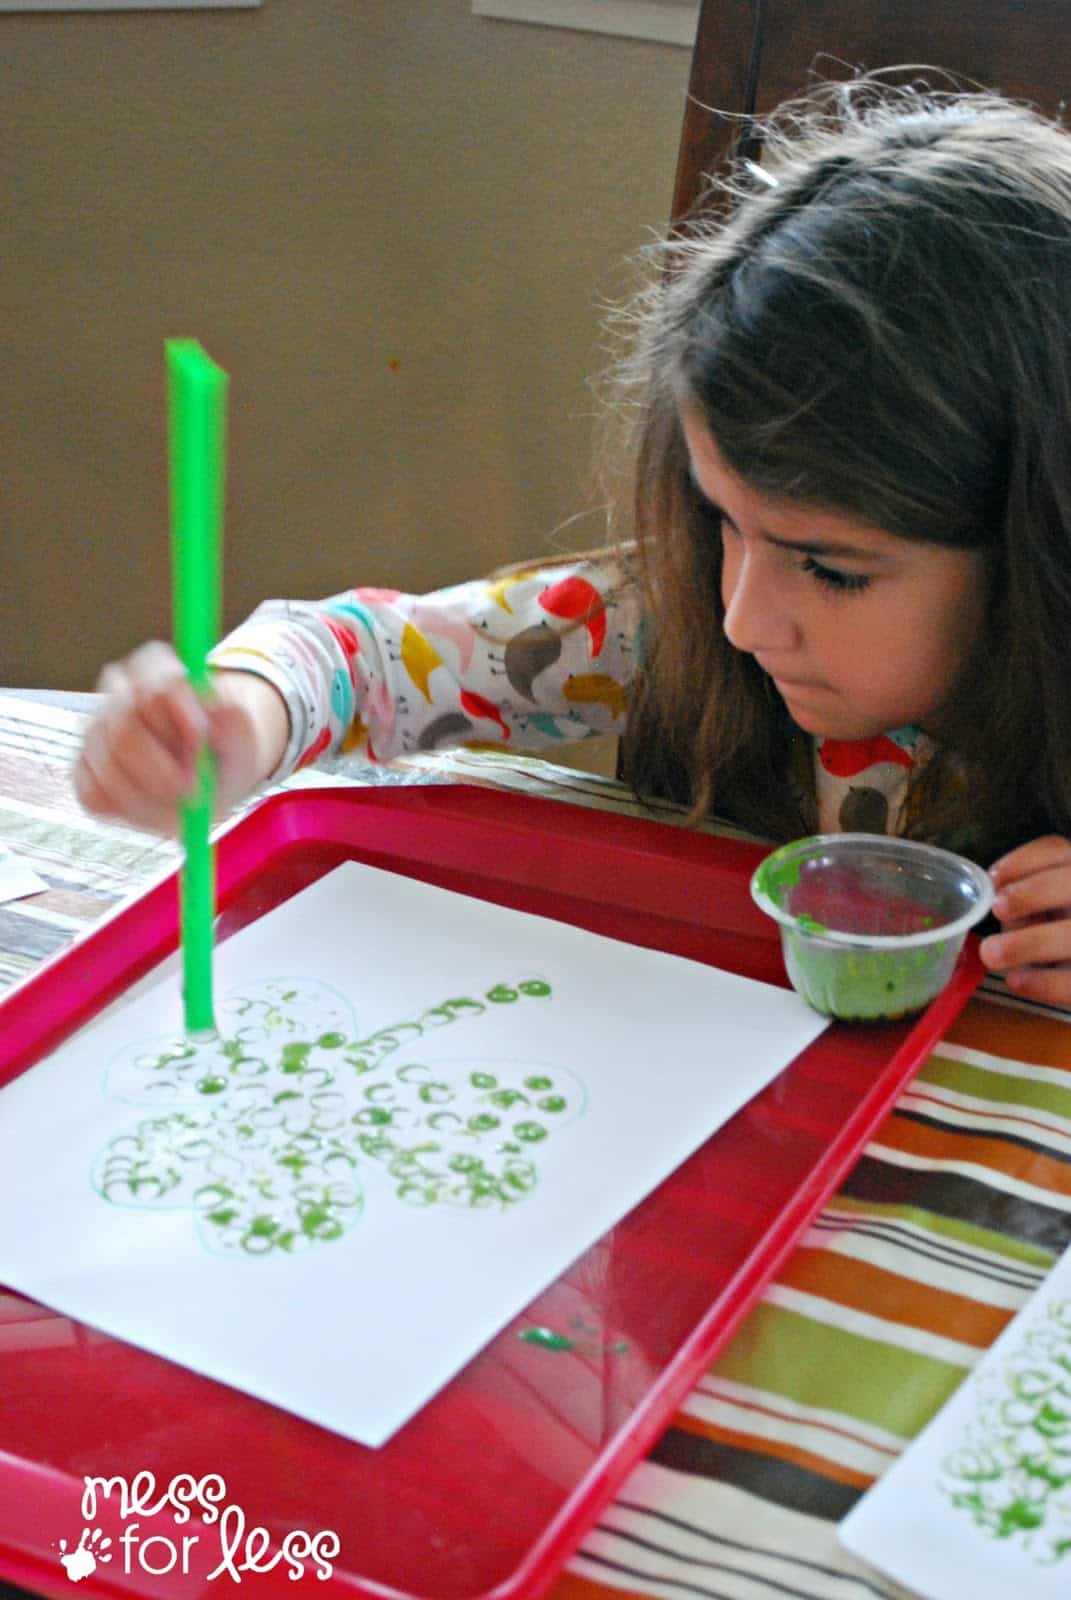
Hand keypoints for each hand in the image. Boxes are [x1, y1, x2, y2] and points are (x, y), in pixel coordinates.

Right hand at [75, 641, 289, 833]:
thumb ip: (230, 715)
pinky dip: (129, 811)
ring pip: (109, 769)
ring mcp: (94, 730)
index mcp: (157, 668)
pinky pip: (95, 795)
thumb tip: (211, 704)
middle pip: (125, 730)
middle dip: (163, 771)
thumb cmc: (226, 750)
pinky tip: (155, 806)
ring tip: (182, 801)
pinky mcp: (82, 769)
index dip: (181, 717)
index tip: (203, 744)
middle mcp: (118, 692)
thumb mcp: (242, 733)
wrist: (211, 775)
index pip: (158, 684)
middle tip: (195, 791)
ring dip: (151, 797)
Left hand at [979, 836, 1070, 1004]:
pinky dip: (1043, 983)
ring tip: (991, 953)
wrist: (1069, 961)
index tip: (992, 878)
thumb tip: (992, 895)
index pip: (1057, 850)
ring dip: (1028, 943)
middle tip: (998, 909)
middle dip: (1032, 894)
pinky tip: (1016, 981)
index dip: (1023, 861)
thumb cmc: (1048, 927)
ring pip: (1070, 937)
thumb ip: (1023, 895)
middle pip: (1070, 884)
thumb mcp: (1038, 903)